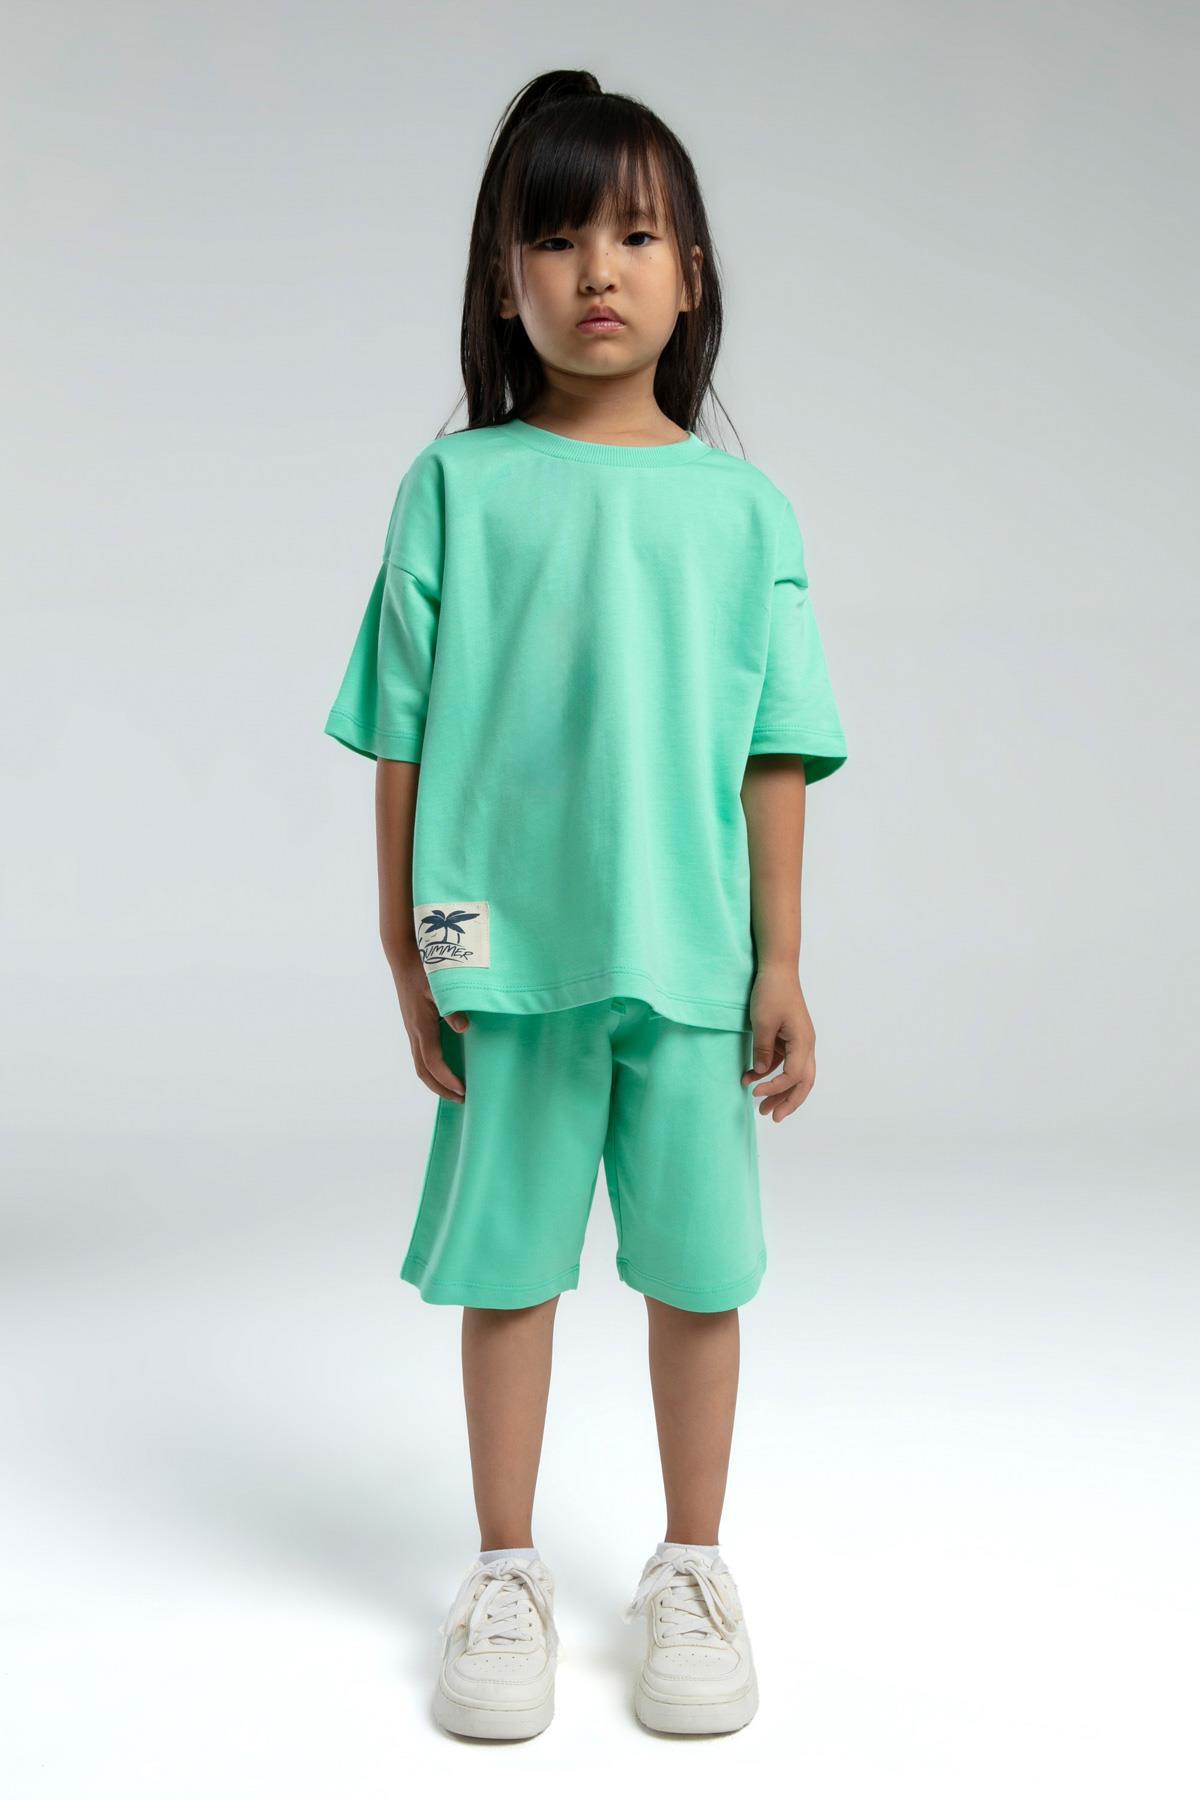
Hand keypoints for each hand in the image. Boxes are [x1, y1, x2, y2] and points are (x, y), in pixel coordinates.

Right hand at [388, 949, 471, 1102]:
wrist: (402, 957)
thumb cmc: (423, 969)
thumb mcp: (440, 986)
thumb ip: (452, 1007)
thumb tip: (463, 1027)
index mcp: (421, 1026)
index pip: (432, 1062)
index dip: (447, 1079)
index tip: (463, 1090)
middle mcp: (414, 1032)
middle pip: (423, 1071)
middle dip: (441, 1088)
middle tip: (462, 1099)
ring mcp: (412, 1029)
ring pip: (420, 1064)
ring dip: (436, 1081)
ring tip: (455, 1090)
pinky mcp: (414, 1025)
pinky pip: (421, 1054)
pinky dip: (432, 1068)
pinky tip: (446, 1068)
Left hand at [741, 966, 815, 1120]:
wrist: (777, 969)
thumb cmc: (772, 992)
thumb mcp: (762, 1022)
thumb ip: (763, 1050)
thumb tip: (760, 1074)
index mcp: (803, 1041)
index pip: (794, 1075)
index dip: (775, 1088)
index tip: (756, 1093)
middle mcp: (806, 1044)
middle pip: (804, 1081)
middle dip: (789, 1101)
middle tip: (773, 1117)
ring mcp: (799, 1042)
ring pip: (795, 1075)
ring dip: (780, 1091)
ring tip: (762, 1108)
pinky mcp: (790, 1038)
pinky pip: (784, 1063)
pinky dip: (770, 1074)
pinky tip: (751, 1079)